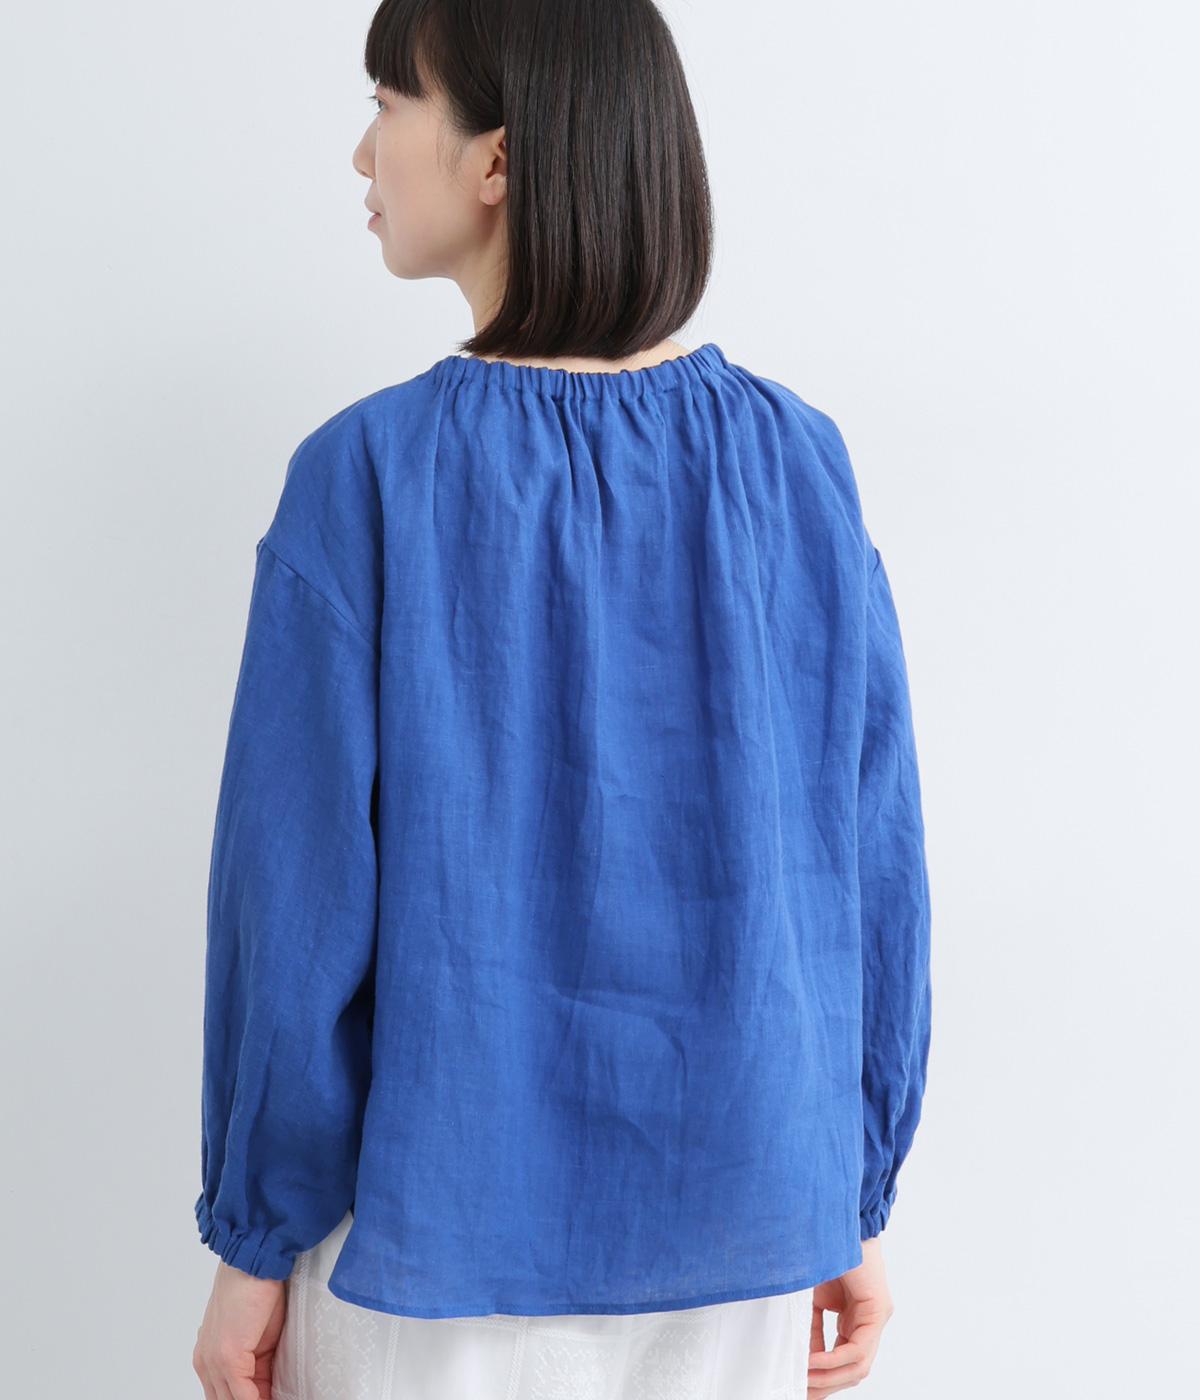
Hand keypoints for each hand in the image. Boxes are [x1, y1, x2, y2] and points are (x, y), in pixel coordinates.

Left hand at [192, 1260, 286, 1398]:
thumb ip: (257, 1366)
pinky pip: (243, 1396)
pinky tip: (277, 1399)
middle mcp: (206, 1362)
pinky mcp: (228, 1357)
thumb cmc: (257, 1289)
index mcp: (209, 1357)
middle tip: (278, 1399)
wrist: (254, 1261)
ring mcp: (214, 1362)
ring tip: (280, 1399)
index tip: (271, 1397)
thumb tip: (267, 1391)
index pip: (224, 1396)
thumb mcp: (258, 1337)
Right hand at [807, 1236, 893, 1394]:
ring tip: (803, 1380)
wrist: (830, 1220)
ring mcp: (877, 1316)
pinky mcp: (879, 1309)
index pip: (844, 1360)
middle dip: (826, 1386)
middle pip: (853, 1369)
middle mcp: (870, 1321)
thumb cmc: (821, 1252)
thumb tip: (804, 1359)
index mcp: (855, 1318)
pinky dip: (833, 1360)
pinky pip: (858, 1349)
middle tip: (800, 1393)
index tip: (799, 1386)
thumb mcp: (811, 1300)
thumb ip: (811, 1329)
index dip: (823, 1379)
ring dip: (829, 1378)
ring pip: (859, 1365)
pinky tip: (812, 1362)